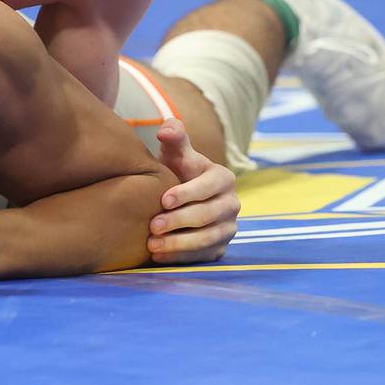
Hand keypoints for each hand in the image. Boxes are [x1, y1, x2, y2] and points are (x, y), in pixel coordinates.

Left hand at [147, 119, 238, 263]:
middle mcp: (232, 204)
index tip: (163, 200)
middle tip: (153, 226)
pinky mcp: (220, 248)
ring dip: (179, 244)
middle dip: (179, 221)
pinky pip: (203, 255)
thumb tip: (167, 128)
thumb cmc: (176, 171)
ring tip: (152, 245)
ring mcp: (228, 228)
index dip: (187, 193)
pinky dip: (181, 257)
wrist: (179, 199)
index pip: (208, 187)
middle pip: (207, 216)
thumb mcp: (176, 154)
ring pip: (206, 239)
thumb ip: (174, 137)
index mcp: (223, 178)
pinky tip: (159, 256)